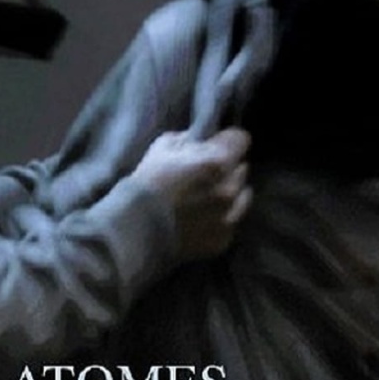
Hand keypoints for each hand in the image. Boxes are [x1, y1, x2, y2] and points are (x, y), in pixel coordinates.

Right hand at [131, 127, 251, 260]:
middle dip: (227, 167)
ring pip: (243, 195)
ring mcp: (229, 217)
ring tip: (206, 197)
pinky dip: (222, 217)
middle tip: (205, 173)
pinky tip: (202, 218)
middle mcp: (230, 189)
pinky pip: (232, 221)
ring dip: (229, 192)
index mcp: (217, 162)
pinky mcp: (224, 240)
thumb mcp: (163, 147)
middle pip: (242, 167)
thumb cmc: (147, 184)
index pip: (241, 139)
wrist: (136, 231)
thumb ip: (190, 140)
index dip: (227, 139)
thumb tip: (202, 142)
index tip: (216, 144)